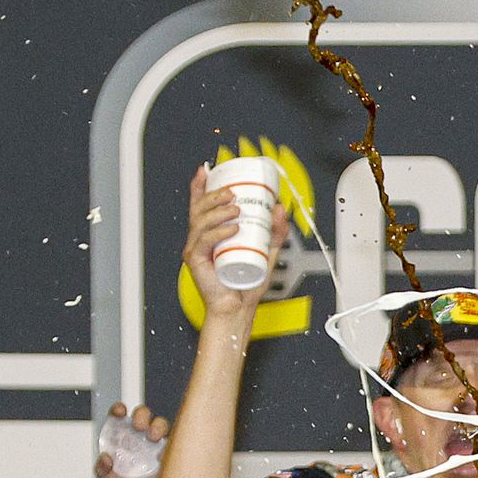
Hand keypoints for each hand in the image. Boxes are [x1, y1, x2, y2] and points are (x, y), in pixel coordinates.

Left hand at [94, 401, 169, 477]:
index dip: (119, 410)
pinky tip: (162, 455)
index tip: (119, 411)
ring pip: (160, 424)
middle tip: (138, 426)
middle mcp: (140, 438)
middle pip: (143, 415)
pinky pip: (174, 442)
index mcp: (122, 440)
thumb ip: (102, 470)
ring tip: (153, 438)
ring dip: (157, 426)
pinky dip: (170, 444)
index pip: (120, 418)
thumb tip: (105, 458)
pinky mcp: (172, 453)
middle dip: (142, 415)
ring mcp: (157, 444)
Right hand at [184, 164, 289, 320]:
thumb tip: (281, 209)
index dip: (200, 186)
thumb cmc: (247, 283)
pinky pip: (204, 241)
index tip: (207, 170)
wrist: (239, 307)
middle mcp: (201, 238)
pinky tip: (232, 229)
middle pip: (199, 208)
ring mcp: (197, 248)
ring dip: (218, 211)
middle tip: (233, 192)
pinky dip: (218, 232)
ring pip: (200, 221)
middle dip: (214, 194)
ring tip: (236, 209)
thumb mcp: (266, 250)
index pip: (201, 205)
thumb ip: (275, 231)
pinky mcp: (196, 260)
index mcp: (212, 233)